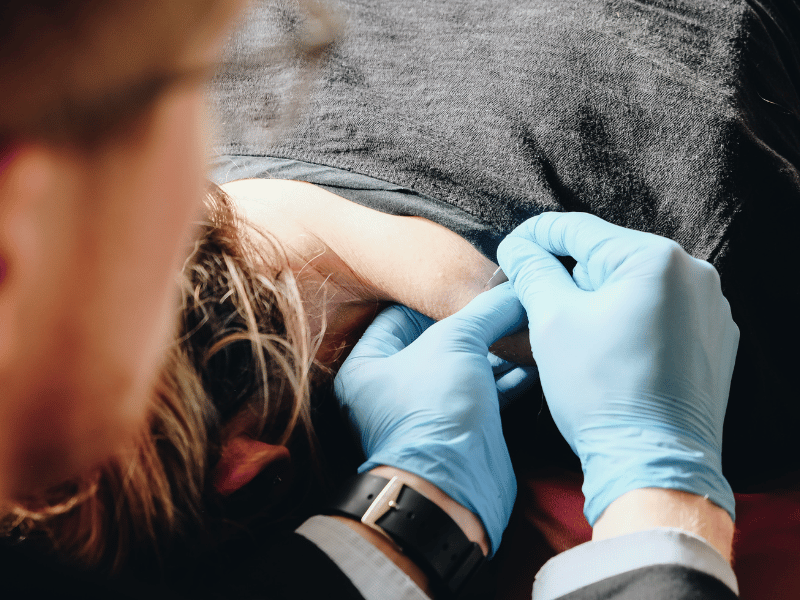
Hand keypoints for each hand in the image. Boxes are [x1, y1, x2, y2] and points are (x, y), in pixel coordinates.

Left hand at [334, 284, 524, 554]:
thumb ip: (484, 310)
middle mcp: (391, 387)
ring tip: (525, 324)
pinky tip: (532, 358)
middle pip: (436, 338)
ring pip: (464, 365)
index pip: (400, 314)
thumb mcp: (456, 342)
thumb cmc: (435, 411)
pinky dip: (508, 375)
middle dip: (473, 321)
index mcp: (367, 364)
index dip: (436, 295)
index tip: (470, 280)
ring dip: (495, 347)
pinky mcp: (459, 427)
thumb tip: (513, 288)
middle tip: (505, 299)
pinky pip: (484, 390)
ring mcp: (427, 409)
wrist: (454, 486)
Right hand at [497, 212, 737, 524]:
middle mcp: (693, 273)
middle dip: (563, 274)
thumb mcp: (551, 321)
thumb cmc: (601, 392)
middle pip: (606, 257)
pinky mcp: (713, 339)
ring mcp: (709, 308)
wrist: (653, 464)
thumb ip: (532, 270)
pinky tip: (601, 346)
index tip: (507, 255)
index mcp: (654, 258)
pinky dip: (625, 319)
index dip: (532, 239)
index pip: (576, 230)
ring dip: (593, 297)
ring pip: (632, 285)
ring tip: (561, 327)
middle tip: (526, 298)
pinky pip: (659, 312)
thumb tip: (519, 246)